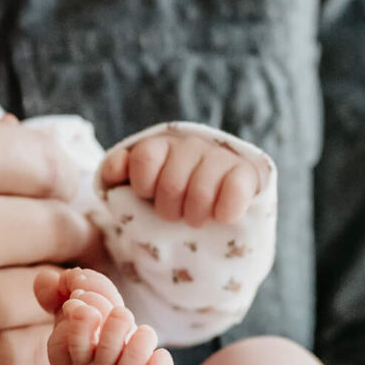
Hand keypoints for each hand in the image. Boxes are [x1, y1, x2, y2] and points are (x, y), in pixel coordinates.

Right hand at [0, 108, 99, 364]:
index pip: (45, 160)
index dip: (47, 187)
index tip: (40, 209)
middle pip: (67, 227)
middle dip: (64, 242)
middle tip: (50, 262)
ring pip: (61, 295)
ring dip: (57, 301)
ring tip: (39, 309)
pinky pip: (34, 358)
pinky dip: (39, 351)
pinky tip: (17, 347)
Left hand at [97, 128, 260, 226]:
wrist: (210, 217)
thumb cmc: (167, 202)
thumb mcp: (136, 189)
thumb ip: (118, 174)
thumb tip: (117, 167)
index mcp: (161, 146)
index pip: (145, 157)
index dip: (144, 185)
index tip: (147, 196)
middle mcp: (191, 145)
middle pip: (171, 182)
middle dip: (169, 209)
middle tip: (175, 215)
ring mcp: (221, 157)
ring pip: (201, 190)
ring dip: (195, 214)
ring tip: (196, 219)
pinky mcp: (247, 173)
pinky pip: (235, 189)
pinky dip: (225, 210)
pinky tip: (221, 217)